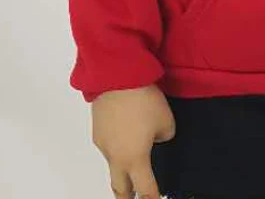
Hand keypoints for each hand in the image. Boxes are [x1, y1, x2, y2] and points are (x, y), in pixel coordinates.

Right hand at [91, 84, 175, 198]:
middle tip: (134, 198)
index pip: (145, 188)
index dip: (151, 198)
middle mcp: (115, 157)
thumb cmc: (142, 100)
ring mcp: (103, 144)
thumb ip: (164, 136)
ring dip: (122, 168)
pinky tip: (125, 134)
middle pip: (120, 188)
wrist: (116, 78)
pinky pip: (108, 146)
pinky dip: (117, 147)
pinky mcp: (97, 131)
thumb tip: (156, 137)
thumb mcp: (166, 120)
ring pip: (113, 165)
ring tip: (133, 163)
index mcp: (135, 159)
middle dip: (127, 197)